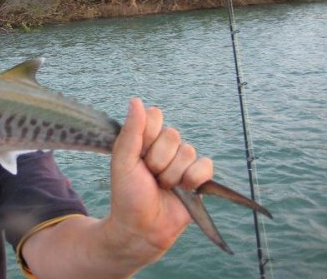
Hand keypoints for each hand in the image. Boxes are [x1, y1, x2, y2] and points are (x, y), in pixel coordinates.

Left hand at [105, 97, 213, 258]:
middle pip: (172, 135)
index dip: (147, 135)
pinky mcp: (198, 177)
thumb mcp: (123, 160)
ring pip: (188, 151)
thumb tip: (136, 100)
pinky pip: (205, 165)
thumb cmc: (127, 194)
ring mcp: (182, 161)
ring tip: (162, 186)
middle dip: (158, 160)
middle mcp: (164, 146)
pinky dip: (193, 179)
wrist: (142, 227)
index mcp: (144, 138)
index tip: (137, 154)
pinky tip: (182, 190)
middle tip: (149, 176)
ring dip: (172, 174)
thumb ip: (131, 130)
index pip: (155, 115)